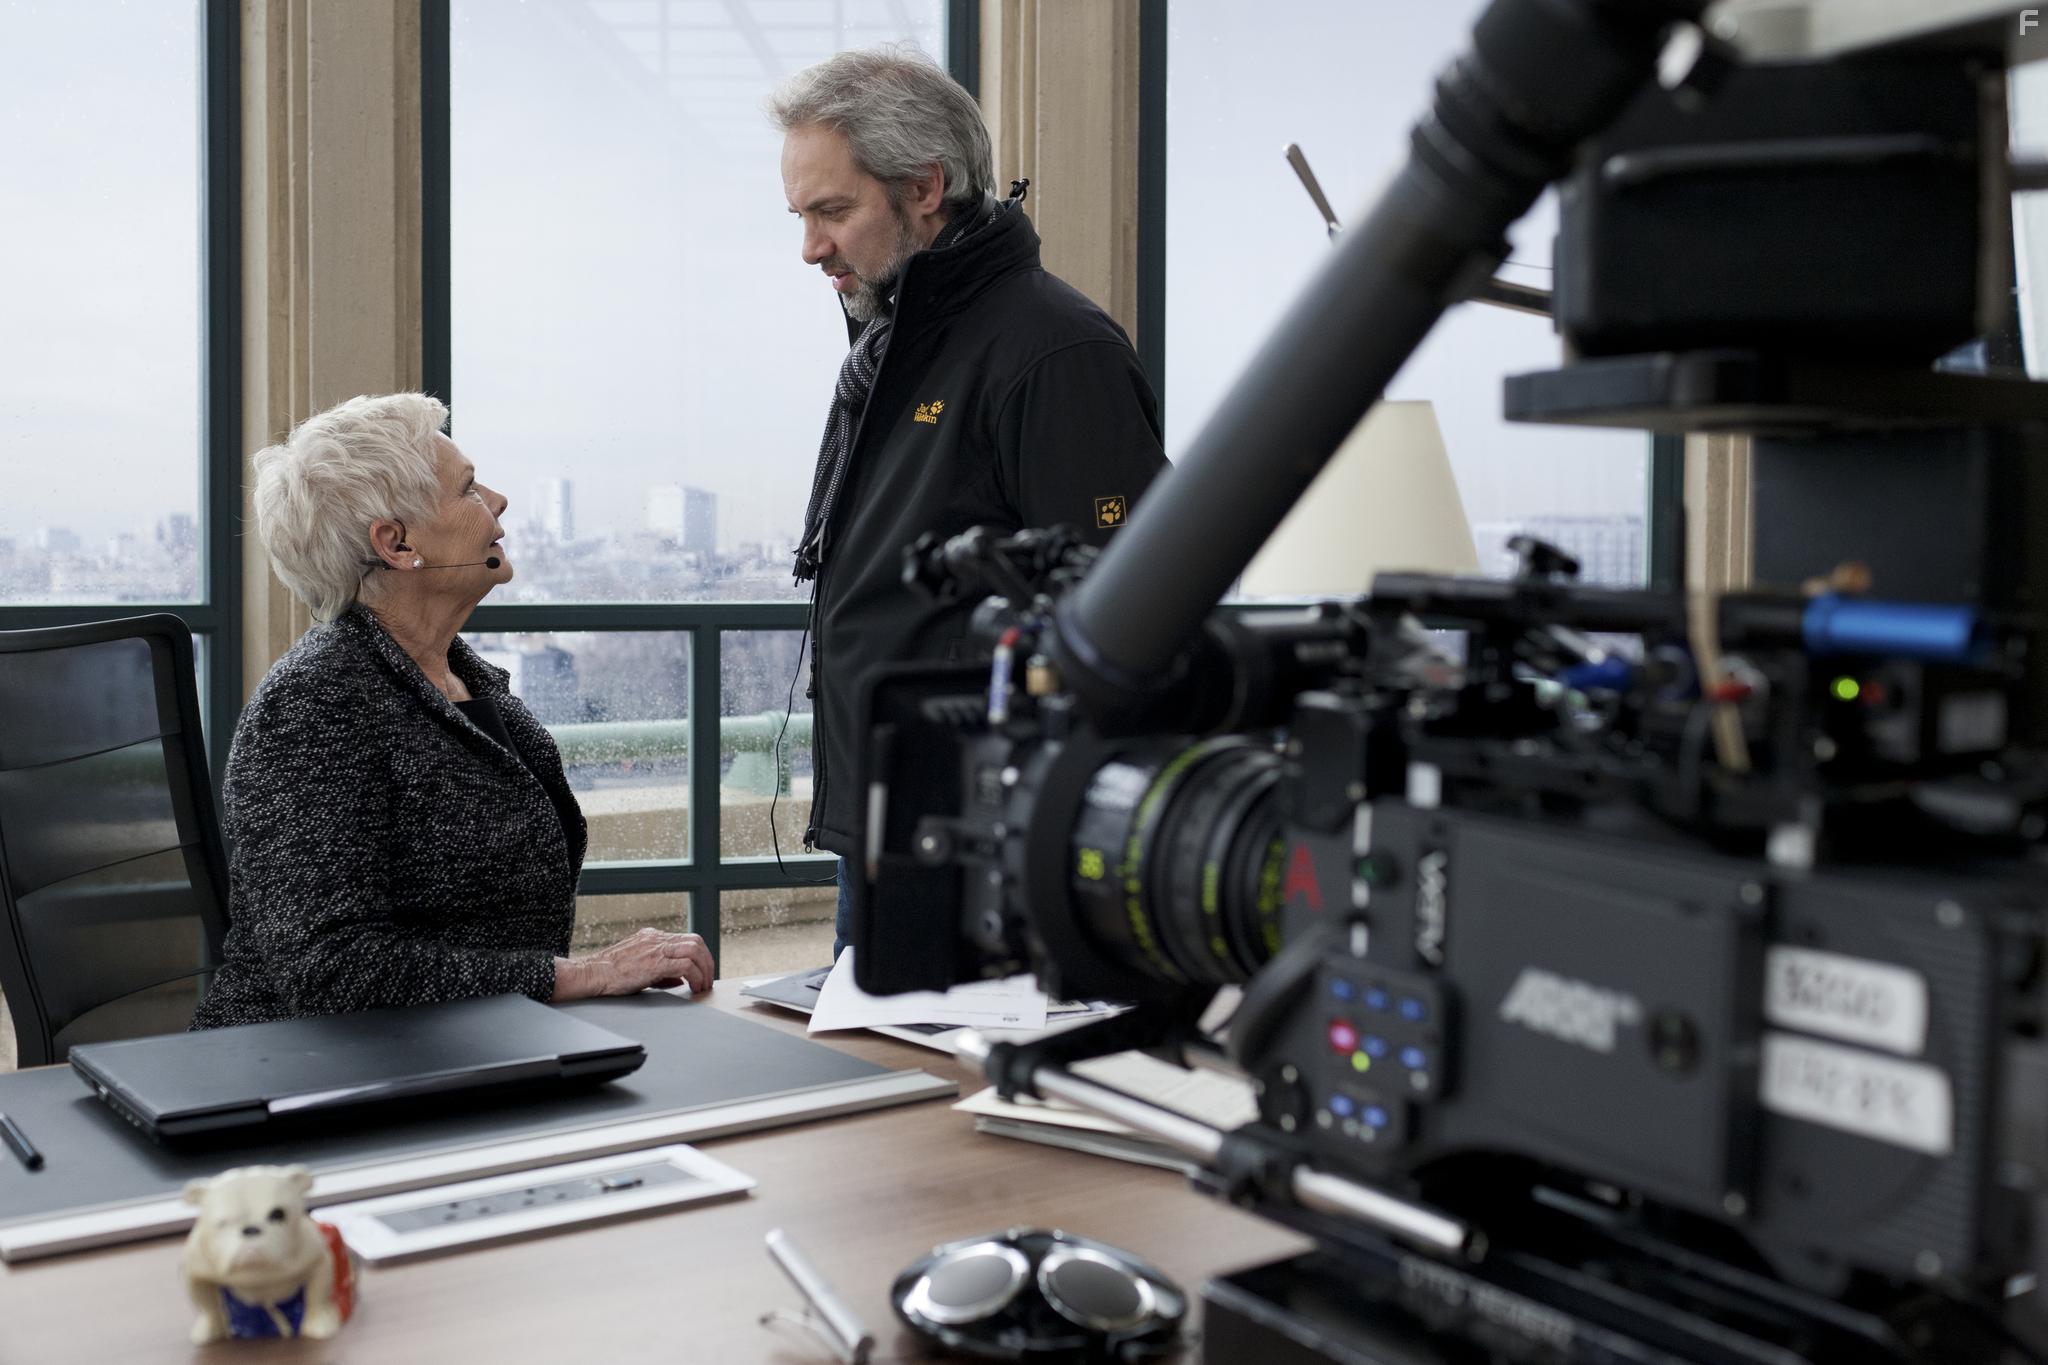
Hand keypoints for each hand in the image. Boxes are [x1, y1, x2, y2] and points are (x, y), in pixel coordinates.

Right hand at [553, 928, 713, 1000]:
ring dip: (704, 969)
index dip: (700, 955)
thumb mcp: (640, 966)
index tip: (703, 970)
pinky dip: (695, 977)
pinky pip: (685, 966)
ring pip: (694, 950)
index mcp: (652, 937)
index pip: (687, 938)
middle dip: (707, 961)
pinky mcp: (654, 963)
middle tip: (708, 979)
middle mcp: (656, 939)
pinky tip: (693, 988)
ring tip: (703, 986)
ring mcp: (656, 949)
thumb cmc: (610, 973)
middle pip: (696, 941)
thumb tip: (681, 980)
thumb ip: (662, 971)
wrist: (592, 973)